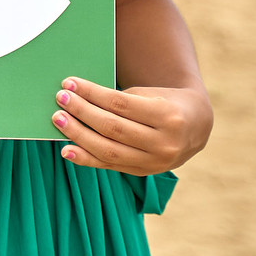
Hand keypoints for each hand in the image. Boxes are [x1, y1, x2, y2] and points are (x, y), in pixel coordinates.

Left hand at [51, 76, 211, 174]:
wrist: (196, 126)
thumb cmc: (166, 101)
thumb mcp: (151, 94)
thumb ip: (121, 101)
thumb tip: (79, 98)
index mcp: (168, 116)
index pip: (121, 104)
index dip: (92, 94)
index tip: (69, 83)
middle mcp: (164, 143)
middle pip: (113, 128)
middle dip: (82, 112)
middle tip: (60, 99)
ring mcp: (155, 162)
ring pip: (109, 151)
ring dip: (79, 135)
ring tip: (59, 120)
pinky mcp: (144, 172)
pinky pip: (110, 166)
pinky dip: (86, 159)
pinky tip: (67, 150)